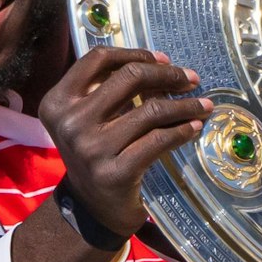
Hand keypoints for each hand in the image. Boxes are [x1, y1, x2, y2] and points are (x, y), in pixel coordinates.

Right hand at [36, 47, 207, 240]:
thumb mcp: (88, 118)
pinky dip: (183, 130)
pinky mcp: (116, 173)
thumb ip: (108, 90)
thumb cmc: (97, 154)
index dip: (135, 53)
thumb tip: (161, 64)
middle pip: (130, 77)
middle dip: (168, 74)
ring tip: (203, 104)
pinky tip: (195, 127)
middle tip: (192, 79)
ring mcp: (91, 149)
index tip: (164, 59)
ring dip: (185, 105)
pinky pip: (160, 140)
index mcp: (58, 101)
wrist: (92, 208)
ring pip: (151, 110)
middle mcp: (70, 122)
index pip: (98, 59)